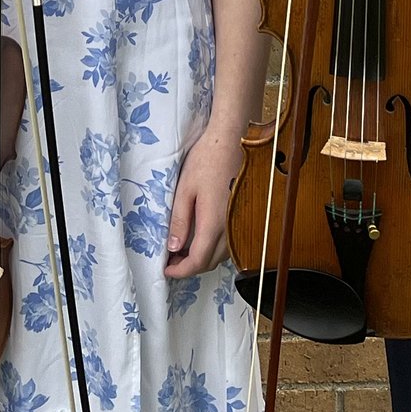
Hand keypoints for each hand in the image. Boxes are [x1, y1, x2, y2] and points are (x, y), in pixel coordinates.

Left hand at [165, 130, 243, 278]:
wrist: (233, 140)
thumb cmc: (208, 160)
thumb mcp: (185, 189)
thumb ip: (180, 220)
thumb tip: (173, 247)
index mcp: (214, 224)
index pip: (197, 262)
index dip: (180, 271)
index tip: (166, 270)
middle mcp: (231, 230)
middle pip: (209, 263)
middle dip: (189, 267)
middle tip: (170, 260)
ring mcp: (240, 224)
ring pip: (221, 255)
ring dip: (202, 258)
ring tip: (182, 249)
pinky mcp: (244, 217)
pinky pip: (229, 244)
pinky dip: (213, 248)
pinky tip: (201, 236)